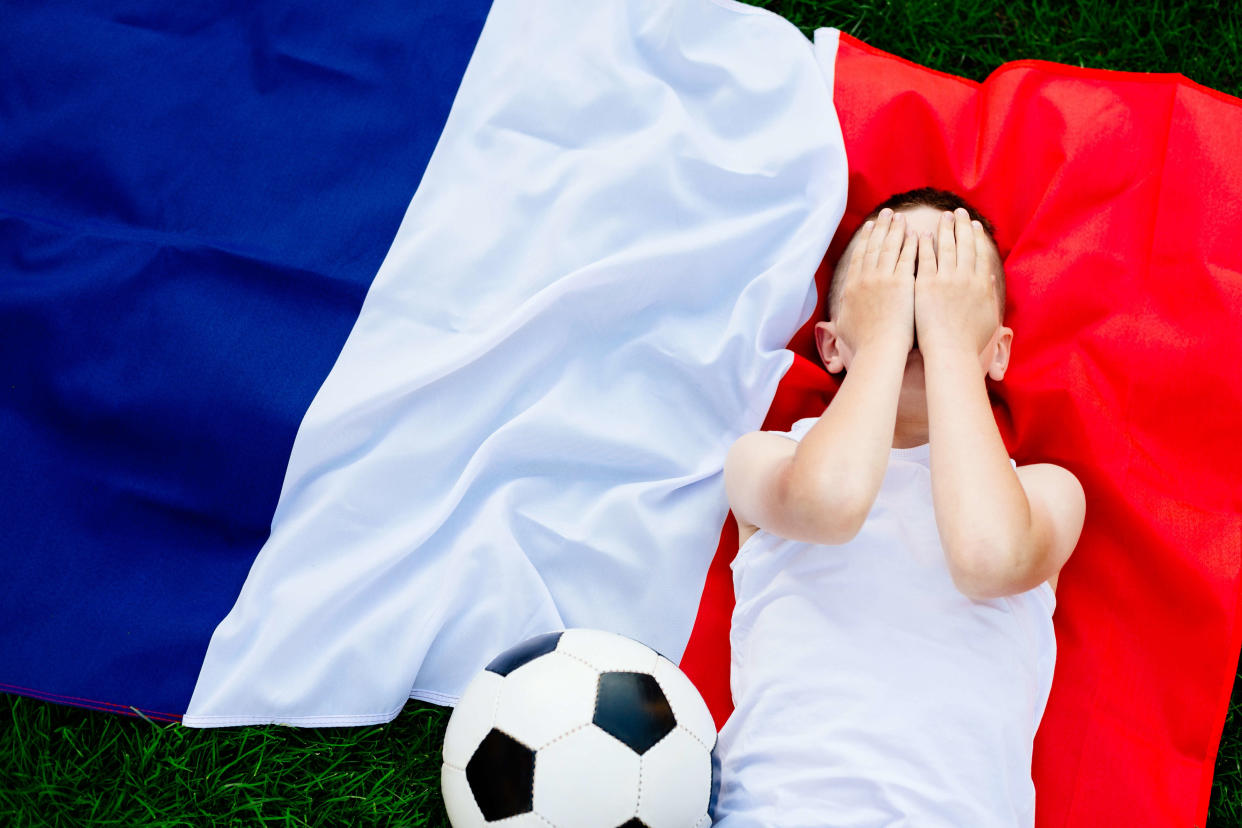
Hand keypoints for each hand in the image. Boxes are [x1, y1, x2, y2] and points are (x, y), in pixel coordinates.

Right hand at [836, 208, 915, 354]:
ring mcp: (882, 279)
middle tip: (888, 213)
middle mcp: (864, 279)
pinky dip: (911, 243)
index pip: (859, 256)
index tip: (871, 227)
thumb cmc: (863, 347)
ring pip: (889, 247)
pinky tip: (917, 233)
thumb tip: (835, 319)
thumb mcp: (844, 329)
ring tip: (902, 217)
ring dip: (896, 229)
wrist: (878, 352)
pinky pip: (906, 257)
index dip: (866, 239)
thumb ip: (842, 317)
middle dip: (881, 227)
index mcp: (851, 288)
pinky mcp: (900, 283)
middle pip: (873, 246)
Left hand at [914, 208, 999, 354]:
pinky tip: (920, 234)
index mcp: (981, 284)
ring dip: (944, 229)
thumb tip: (990, 277)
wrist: (951, 352)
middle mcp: (966, 277)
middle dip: (960, 225)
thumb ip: (989, 294)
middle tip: (957, 212)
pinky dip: (923, 244)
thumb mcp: (988, 316)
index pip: (978, 253)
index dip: (975, 237)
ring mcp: (946, 279)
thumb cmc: (969, 342)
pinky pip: (924, 259)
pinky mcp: (926, 285)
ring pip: (945, 247)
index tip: (973, 224)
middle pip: (963, 244)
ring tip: (942, 216)